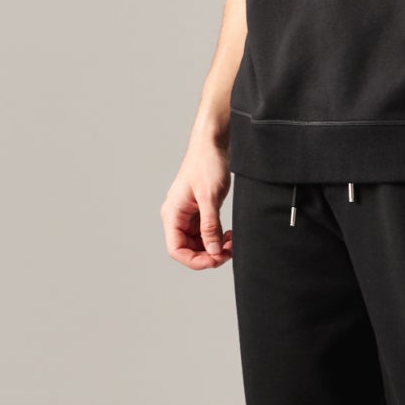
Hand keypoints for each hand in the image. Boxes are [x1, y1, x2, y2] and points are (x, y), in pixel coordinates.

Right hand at [160, 136, 233, 269]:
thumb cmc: (206, 164)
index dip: (195, 260)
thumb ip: (210, 226)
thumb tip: (213, 250)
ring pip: (199, 243)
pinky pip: (206, 233)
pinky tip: (229, 236)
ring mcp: (189, 215)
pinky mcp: (200, 211)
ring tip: (232, 243)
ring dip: (215, 247)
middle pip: (188, 249)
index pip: (176, 249)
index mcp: (173, 214)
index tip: (215, 260)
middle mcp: (178, 217)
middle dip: (208, 255)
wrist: (212, 144)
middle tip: (228, 253)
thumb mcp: (209, 197)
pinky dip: (217, 238)